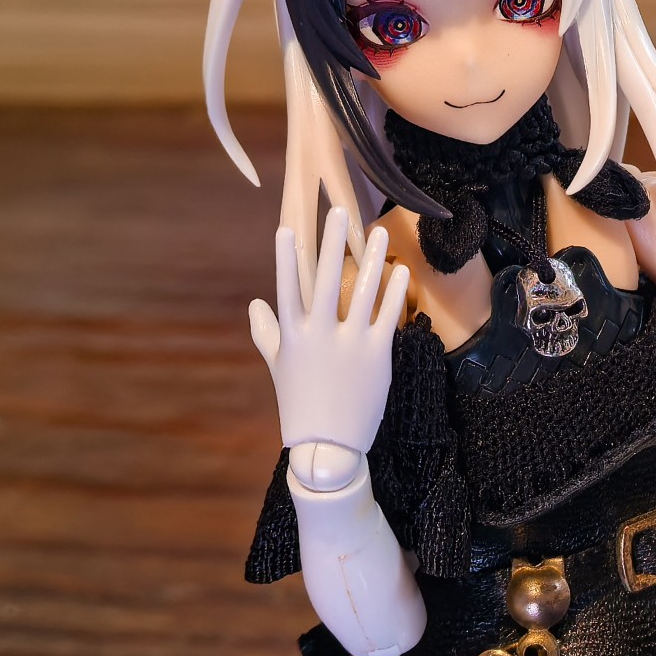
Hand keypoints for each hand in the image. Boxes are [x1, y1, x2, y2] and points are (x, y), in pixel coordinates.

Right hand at [247, 206, 409, 451]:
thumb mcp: (280, 368)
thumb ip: (267, 333)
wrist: (328, 446)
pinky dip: (394, 291)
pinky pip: (388, 315)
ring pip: (362, 291)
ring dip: (372, 258)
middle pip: (324, 279)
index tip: (286, 228)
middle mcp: (320, 335)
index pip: (287, 288)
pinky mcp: (377, 355)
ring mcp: (349, 344)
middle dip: (331, 242)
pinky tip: (400, 270)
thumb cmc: (301, 404)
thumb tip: (255, 305)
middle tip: (338, 209)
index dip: (286, 258)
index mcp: (294, 336)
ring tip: (379, 232)